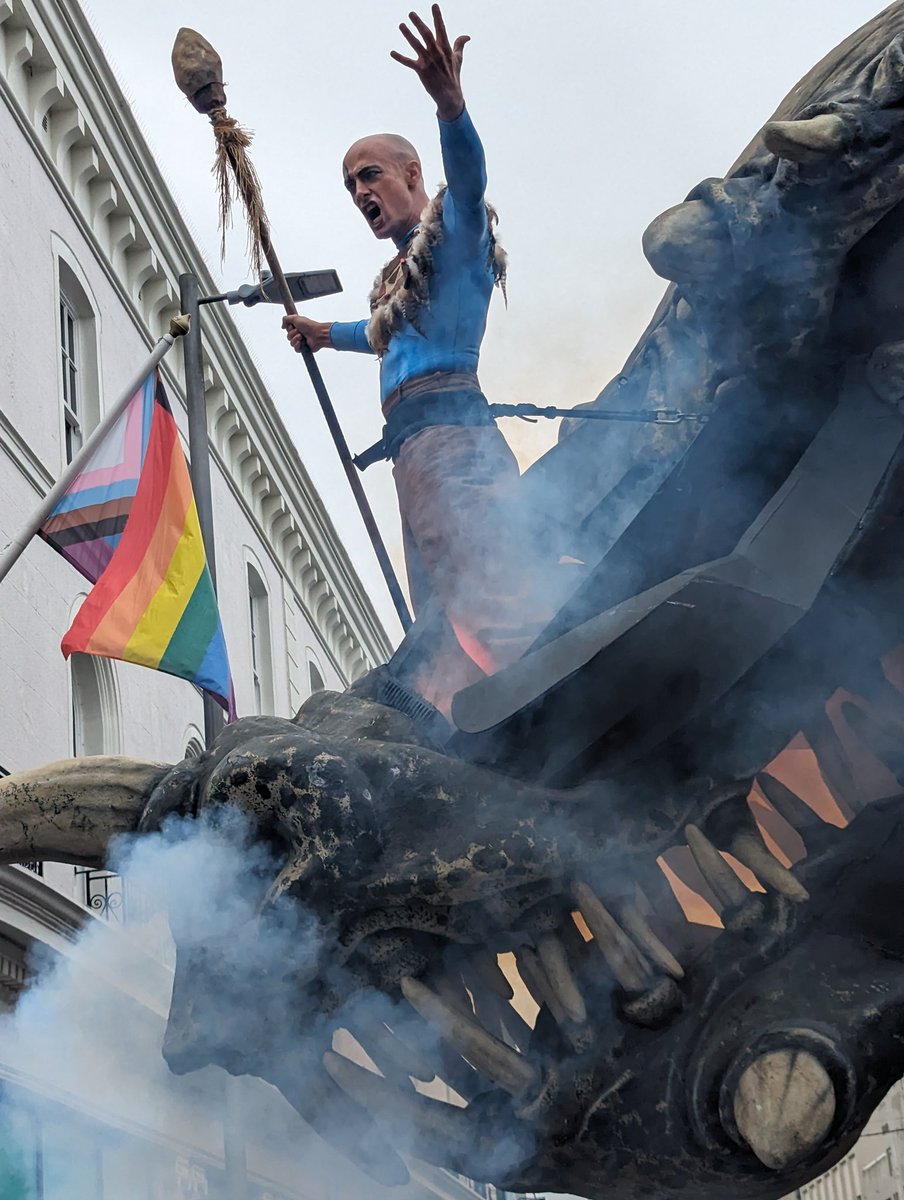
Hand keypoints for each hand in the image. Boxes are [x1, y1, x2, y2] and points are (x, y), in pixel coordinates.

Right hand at [283, 314, 332, 352]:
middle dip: (292, 333)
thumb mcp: (295, 318)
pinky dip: (297, 346)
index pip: (287, 329)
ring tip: (302, 337)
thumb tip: (282, 326)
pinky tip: (300, 343)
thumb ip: (286, 319)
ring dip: (295, 339)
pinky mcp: (304, 348)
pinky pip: (295, 350)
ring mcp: (301, 341)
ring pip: (291, 343)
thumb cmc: (309, 325)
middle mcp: (299, 334)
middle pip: (288, 336)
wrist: (317, 334)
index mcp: (297, 327)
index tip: (293, 326)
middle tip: (300, 331)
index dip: (289, 328)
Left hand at [390, 4, 468, 121]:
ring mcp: (429, 62)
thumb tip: (467, 36)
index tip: (434, 5)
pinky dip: (400, 58)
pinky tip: (392, 52)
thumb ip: (460, 45)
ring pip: (417, 45)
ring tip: (401, 25)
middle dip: (419, 23)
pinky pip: (409, 63)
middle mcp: (437, 53)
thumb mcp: (458, 59)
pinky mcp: (422, 71)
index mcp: (445, 49)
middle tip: (411, 13)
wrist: (449, 96)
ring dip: (408, 35)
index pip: (441, 30)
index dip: (437, 17)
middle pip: (426, 35)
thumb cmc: (453, 76)